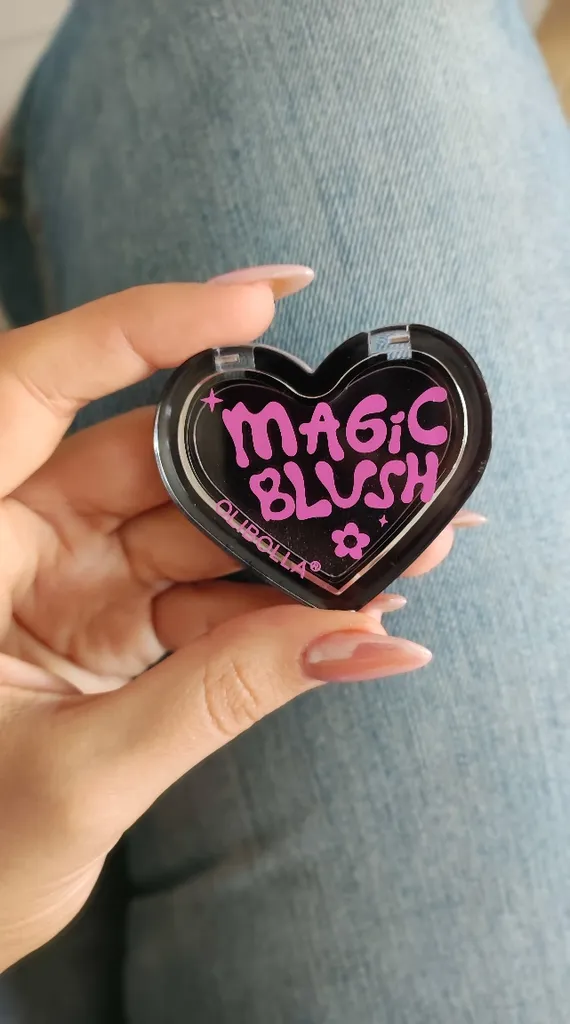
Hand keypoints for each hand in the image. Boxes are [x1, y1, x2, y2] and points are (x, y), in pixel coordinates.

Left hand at [0, 281, 456, 969]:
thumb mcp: (77, 779)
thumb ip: (214, 700)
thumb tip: (353, 638)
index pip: (39, 386)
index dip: (148, 327)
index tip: (262, 298)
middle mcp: (13, 540)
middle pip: (155, 464)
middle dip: (271, 470)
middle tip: (371, 470)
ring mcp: (65, 582)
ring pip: (194, 534)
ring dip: (290, 549)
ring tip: (390, 556)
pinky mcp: (105, 626)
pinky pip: (200, 597)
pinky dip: (268, 610)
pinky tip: (344, 614)